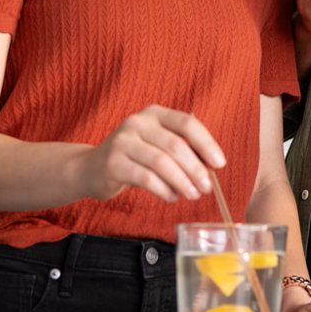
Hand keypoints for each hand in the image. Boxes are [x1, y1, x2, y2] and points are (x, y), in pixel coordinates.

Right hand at [72, 105, 223, 203]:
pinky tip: (172, 198)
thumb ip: (182, 150)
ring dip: (182, 181)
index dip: (207, 143)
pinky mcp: (112, 163)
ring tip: (193, 195)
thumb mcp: (157, 144)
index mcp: (155, 113)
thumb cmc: (135, 157)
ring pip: (161, 162)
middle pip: (176, 145)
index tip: (220, 164)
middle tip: (207, 187)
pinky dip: (164, 190)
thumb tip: (211, 168)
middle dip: (196, 169)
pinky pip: (145, 178)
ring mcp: (122, 141)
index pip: (187, 123)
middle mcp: (138, 123)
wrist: (90, 168)